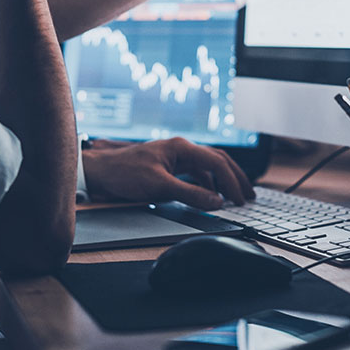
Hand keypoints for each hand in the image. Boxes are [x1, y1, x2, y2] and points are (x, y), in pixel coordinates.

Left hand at [80, 138, 255, 208]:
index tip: (239, 199)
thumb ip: (190, 194)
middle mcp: (182, 149)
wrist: (100, 172)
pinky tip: (211, 196)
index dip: (231, 182)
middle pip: (218, 160)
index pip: (217, 162)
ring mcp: (176, 157)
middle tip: (249, 195)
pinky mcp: (170, 166)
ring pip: (209, 166)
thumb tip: (216, 202)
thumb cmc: (124, 173)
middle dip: (235, 178)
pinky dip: (208, 184)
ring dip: (223, 181)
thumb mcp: (159, 186)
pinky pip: (196, 173)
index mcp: (182, 147)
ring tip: (235, 197)